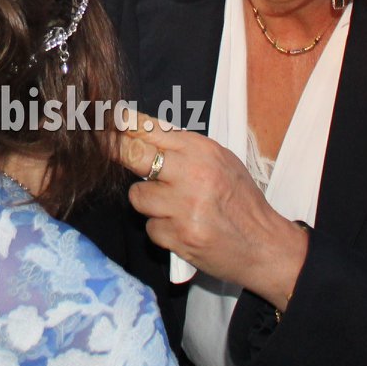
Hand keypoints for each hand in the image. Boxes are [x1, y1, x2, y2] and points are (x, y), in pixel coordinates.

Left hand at [115, 111, 307, 309]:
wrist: (265, 245)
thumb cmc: (240, 201)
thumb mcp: (220, 162)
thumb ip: (182, 148)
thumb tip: (137, 131)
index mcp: (203, 151)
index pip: (151, 129)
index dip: (121, 125)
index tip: (101, 121)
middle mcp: (193, 174)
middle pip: (134, 155)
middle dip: (117, 153)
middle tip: (106, 151)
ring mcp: (185, 207)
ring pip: (138, 196)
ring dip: (150, 204)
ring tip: (174, 208)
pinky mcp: (179, 236)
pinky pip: (150, 228)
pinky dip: (161, 231)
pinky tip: (182, 230)